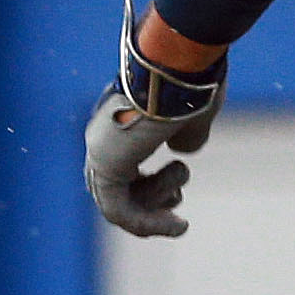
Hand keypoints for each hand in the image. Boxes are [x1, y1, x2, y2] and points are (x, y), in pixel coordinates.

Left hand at [84, 88, 216, 238]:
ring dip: (155, 210)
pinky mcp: (104, 164)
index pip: (123, 164)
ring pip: (118, 199)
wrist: (176, 67)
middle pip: (117, 186)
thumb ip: (187, 134)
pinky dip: (146, 224)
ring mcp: (100, 149)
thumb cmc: (189, 83)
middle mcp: (104, 136)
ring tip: (180, 199)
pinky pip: (117, 210)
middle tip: (178, 204)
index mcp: (121, 120)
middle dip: (150, 201)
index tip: (179, 188)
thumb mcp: (194, 115)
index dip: (150, 186)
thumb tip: (183, 151)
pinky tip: (178, 227)